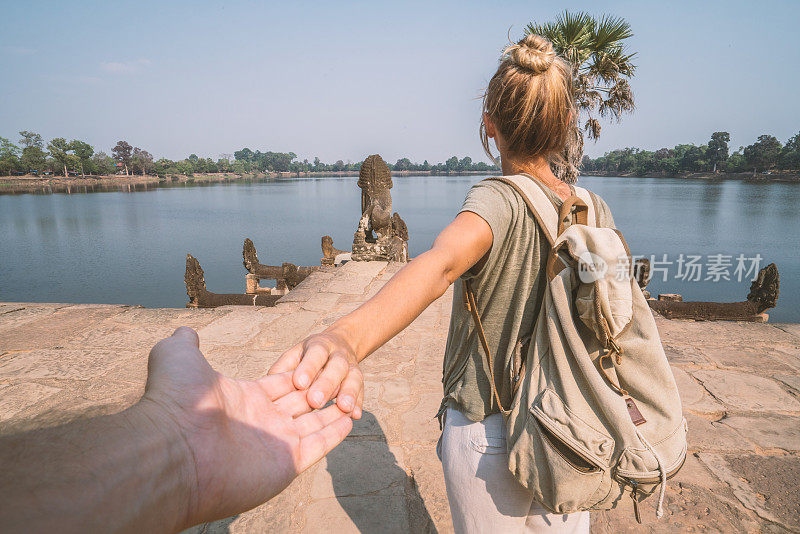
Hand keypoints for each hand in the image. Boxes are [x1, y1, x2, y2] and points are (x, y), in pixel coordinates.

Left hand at [139, 327, 352, 527]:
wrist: (174, 447)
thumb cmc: (175, 401)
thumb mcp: (177, 357)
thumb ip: (185, 343)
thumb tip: (186, 332)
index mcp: (244, 398)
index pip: (282, 383)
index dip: (300, 373)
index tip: (319, 362)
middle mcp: (261, 422)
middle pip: (300, 403)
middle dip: (320, 390)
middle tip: (341, 377)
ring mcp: (274, 445)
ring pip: (313, 425)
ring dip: (332, 411)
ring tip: (351, 398)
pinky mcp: (287, 464)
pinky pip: (318, 446)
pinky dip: (335, 433)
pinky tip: (350, 417)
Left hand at [268, 330, 363, 418]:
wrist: (338, 344)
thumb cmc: (306, 358)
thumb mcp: (293, 357)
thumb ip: (281, 370)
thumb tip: (266, 385)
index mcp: (319, 346)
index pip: (315, 354)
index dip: (308, 367)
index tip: (299, 383)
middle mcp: (338, 354)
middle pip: (336, 366)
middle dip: (326, 383)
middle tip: (315, 401)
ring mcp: (351, 366)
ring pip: (353, 377)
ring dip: (349, 393)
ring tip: (344, 408)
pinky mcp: (359, 381)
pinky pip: (361, 392)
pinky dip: (359, 403)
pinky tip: (355, 416)